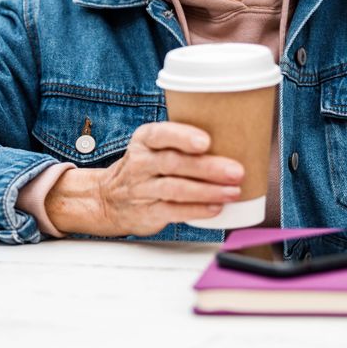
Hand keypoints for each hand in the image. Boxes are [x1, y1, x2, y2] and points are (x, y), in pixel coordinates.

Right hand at [44, 122, 243, 236]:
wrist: (109, 199)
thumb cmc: (146, 168)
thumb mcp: (154, 147)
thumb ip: (183, 141)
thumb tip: (237, 139)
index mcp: (144, 140)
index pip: (161, 134)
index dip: (183, 137)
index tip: (205, 141)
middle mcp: (140, 163)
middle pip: (173, 163)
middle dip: (208, 167)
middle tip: (236, 171)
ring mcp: (142, 189)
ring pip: (175, 188)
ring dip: (208, 190)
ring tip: (233, 191)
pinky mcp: (147, 212)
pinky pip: (173, 211)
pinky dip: (196, 210)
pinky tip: (215, 208)